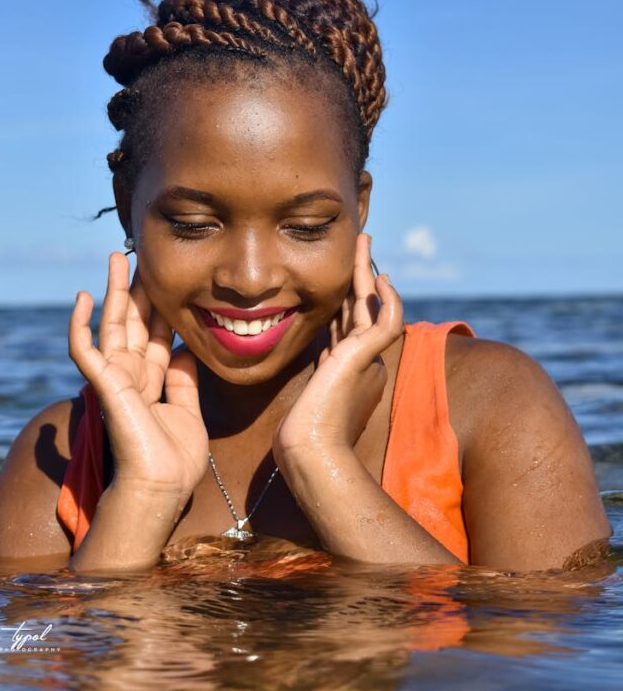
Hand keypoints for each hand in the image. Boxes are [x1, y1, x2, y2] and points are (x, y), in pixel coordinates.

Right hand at [68, 252, 209, 496]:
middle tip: (138, 257)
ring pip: (111, 325)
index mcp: (152, 382)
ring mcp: (115, 378)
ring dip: (112, 291)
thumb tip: (188, 350)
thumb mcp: (188, 412)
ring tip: (115, 258)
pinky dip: (79, 324)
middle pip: (134, 323)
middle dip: (137, 290)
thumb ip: (185, 380)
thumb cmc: (176, 460)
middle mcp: (131, 375)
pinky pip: (83, 349)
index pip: (157, 335)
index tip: (167, 281)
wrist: (162, 487)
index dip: (162, 307)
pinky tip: (81, 297)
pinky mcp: (102, 384)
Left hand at [274, 233, 403, 459]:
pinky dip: (388, 299)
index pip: (349, 325)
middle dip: (360, 277)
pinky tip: (380, 278)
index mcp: (349, 368)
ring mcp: (368, 358)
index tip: (341, 283)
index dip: (346, 301)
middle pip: (362, 309)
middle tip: (361, 246)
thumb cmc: (301, 431)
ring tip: (364, 242)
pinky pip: (387, 321)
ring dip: (368, 271)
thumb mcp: (310, 387)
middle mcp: (364, 361)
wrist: (309, 449)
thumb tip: (318, 353)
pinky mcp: (367, 356)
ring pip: (373, 306)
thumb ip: (318, 367)